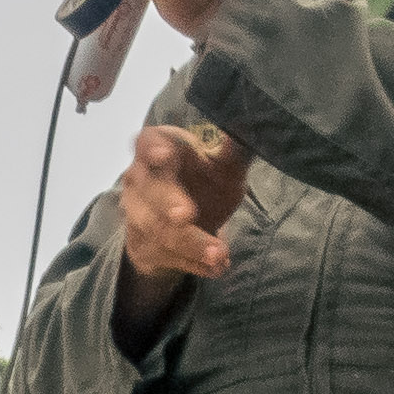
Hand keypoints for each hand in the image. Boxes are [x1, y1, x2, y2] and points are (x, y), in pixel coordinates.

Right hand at [114, 122, 257, 289]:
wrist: (181, 224)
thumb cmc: (204, 181)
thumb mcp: (223, 166)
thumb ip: (235, 150)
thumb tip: (254, 125)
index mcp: (159, 150)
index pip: (147, 142)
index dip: (153, 148)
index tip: (165, 154)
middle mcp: (141, 180)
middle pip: (150, 191)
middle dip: (168, 203)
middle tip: (187, 216)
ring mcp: (139, 215)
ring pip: (159, 230)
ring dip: (191, 243)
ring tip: (221, 255)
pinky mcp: (145, 246)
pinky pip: (168, 256)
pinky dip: (195, 264)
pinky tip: (217, 268)